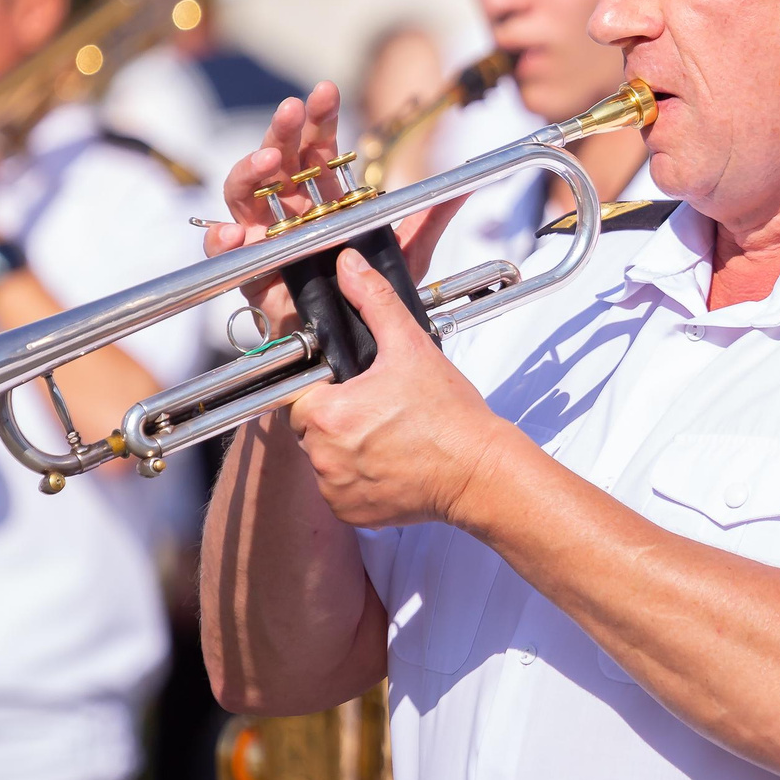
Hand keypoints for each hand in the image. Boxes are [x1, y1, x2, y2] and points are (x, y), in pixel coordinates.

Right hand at [209, 84, 464, 335]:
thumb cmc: (372, 298)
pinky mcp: (251, 273)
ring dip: (250, 170)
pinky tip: (234, 231)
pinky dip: (222, 238)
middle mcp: (291, 212)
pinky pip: (224, 252)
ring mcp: (266, 238)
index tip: (325, 93)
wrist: (356, 347)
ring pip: (244, 193)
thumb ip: (430, 219)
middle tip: (292, 110)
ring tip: (268, 160)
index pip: (317, 149)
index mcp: (323, 199)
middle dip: (283, 131)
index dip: (319, 120)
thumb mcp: (408, 255)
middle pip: (278, 160)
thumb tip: (464, 186)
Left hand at [283, 249, 513, 529]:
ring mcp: (335, 489)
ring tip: (388, 438)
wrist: (479, 471)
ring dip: (346, 450)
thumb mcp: (411, 346)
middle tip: (379, 411)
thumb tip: (349, 266)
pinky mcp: (350, 513)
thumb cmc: (449, 416)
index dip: (327, 388)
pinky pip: (339, 492)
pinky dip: (357, 482)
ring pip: (324, 460)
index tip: (354, 389)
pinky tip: (389, 465)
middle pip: (312, 428)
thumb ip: (374, 301)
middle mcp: (323, 456)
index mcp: (327, 413)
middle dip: (338, 418)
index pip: (301, 394)